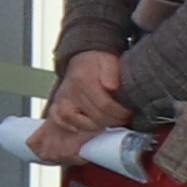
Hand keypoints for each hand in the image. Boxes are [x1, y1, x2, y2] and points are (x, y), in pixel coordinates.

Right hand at [38, 46, 131, 160]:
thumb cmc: (97, 63)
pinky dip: (74, 126)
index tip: (129, 112)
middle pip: (96, 117)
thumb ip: (112, 72)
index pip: (105, 105)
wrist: (81, 59)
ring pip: (81, 123)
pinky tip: (87, 124)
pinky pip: (61, 121)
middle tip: (123, 118)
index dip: (121, 113)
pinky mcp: (57, 106)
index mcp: (84, 80)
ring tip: (109, 120)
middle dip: (114, 120)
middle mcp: (71, 91)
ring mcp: (63, 100)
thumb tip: (112, 86)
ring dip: (98, 126)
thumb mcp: (108, 61)